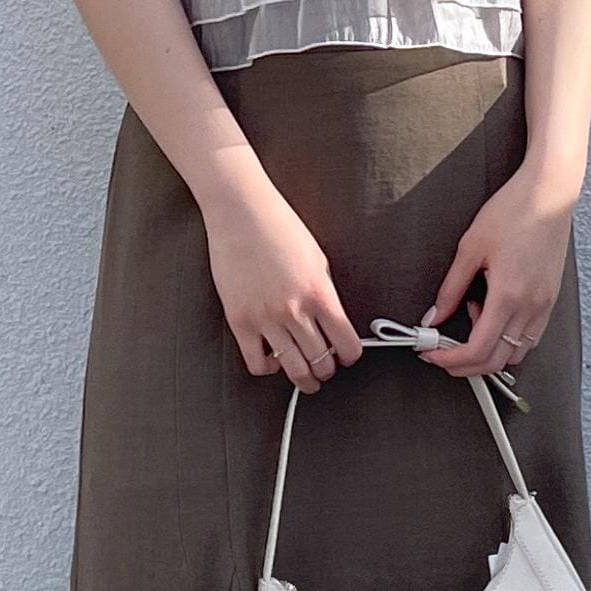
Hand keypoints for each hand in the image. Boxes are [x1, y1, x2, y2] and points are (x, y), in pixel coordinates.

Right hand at [202, 180, 363, 392]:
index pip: (346, 344)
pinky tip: (272, 359)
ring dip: (303, 378)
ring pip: (293, 369)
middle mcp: (294, 310)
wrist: (240, 212)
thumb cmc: (278, 228)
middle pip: (321, 362)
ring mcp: (266, 318)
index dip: (350, 356)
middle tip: (325, 369)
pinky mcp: (240, 321)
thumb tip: (330, 323)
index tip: (347, 356)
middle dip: (327, 371)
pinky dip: (268, 368)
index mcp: (320, 293)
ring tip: (304, 377)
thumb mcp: (318, 260)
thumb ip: (325, 295)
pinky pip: (256, 363)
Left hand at [418, 165, 575, 377]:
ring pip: (515, 354)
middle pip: (496, 362)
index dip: (449, 360)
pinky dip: (507, 339)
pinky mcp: (550, 299)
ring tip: (471, 322)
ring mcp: (543, 305)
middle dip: (465, 365)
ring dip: (488, 352)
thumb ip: (450, 288)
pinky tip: (493, 314)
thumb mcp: (470, 248)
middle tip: (443, 352)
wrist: (551, 191)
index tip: (432, 354)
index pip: (477, 350)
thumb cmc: (516, 210)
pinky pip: (529, 338)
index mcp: (508, 296)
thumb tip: (435, 315)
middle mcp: (530, 307)